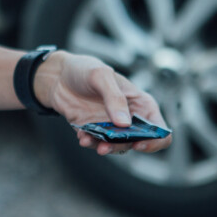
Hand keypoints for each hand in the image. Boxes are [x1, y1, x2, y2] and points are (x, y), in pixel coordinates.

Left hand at [35, 51, 171, 155]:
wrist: (57, 75)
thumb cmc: (83, 69)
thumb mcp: (101, 76)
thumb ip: (114, 98)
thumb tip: (125, 123)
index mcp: (140, 103)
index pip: (159, 129)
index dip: (155, 140)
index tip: (139, 144)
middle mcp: (128, 116)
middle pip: (137, 142)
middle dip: (122, 146)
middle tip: (105, 146)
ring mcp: (111, 125)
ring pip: (116, 146)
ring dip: (104, 147)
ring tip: (88, 140)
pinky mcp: (94, 130)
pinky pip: (96, 143)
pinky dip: (90, 142)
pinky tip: (81, 136)